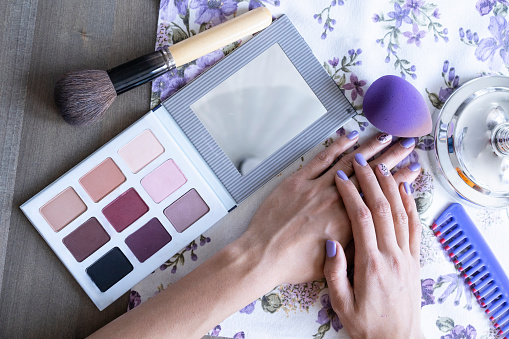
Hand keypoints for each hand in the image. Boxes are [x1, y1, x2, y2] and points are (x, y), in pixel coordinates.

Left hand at [239, 132, 420, 286]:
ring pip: (349, 162)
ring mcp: (316, 188)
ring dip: (369, 147)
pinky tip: (350, 137)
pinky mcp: (298, 182)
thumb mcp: (333, 263)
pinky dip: (336, 146)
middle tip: (408, 144)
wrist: (263, 255)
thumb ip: (354, 245)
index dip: (399, 181)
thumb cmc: (294, 265)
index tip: (413, 171)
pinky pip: (321, 159)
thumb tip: (370, 233)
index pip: (380, 196)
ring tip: (386, 136)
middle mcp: (336, 201)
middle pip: (370, 175)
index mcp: (348, 223)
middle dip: (392, 158)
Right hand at [324, 153, 421, 338]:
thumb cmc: (367, 324)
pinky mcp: (414, 260)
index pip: (361, 218)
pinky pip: (415, 226)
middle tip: (362, 161)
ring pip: (401, 213)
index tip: (343, 178)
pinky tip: (405, 190)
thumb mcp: (342, 305)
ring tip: (382, 166)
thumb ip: (335, 274)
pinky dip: (410, 205)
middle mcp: (392, 255)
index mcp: (371, 264)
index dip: (352, 194)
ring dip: (392, 187)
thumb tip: (331, 244)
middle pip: (383, 208)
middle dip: (372, 181)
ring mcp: (406, 256)